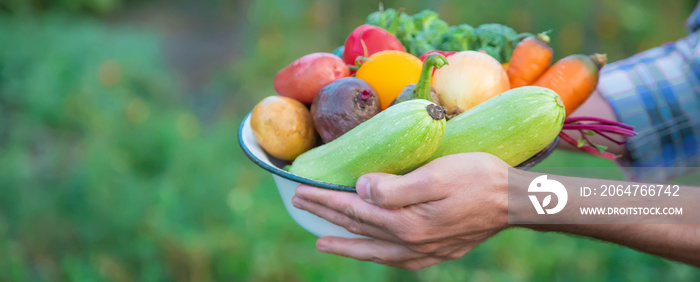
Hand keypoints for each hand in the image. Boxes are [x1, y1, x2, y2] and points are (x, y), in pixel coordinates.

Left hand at [292, 152, 510, 269]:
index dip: (326, 199)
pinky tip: (371, 252)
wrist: (515, 202)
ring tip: (323, 242)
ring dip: (346, 243)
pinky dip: (375, 255)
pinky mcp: (435, 253)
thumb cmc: (478, 178)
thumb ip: (395, 187)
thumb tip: (360, 190)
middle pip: (358, 228)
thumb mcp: (436, 174)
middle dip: (327, 216)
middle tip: (301, 205)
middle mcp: (410, 243)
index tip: (302, 190)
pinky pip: (395, 258)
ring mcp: (423, 252)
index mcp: (406, 222)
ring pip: (373, 249)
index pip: (354, 209)